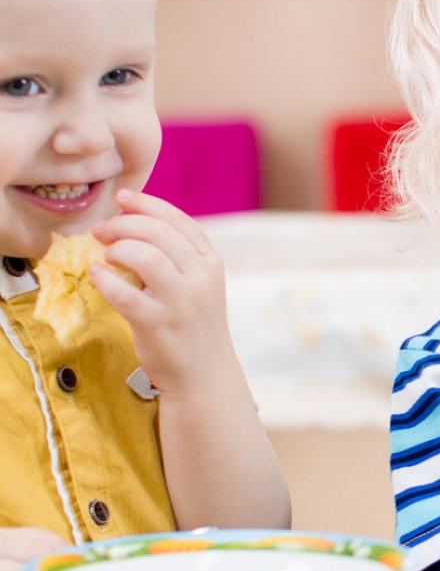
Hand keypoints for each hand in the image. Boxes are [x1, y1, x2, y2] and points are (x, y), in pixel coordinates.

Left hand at [88, 189, 233, 395]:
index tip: (122, 198)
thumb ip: (178, 255)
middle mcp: (201, 278)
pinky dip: (104, 279)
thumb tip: (135, 221)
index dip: (146, 204)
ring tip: (106, 258)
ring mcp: (182, 301)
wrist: (203, 372)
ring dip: (116, 250)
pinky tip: (97, 277)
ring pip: (144, 256)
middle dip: (123, 224)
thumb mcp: (199, 283)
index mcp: (211, 262)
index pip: (178, 219)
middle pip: (157, 232)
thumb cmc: (192, 324)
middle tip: (100, 230)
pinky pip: (123, 293)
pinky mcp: (159, 324)